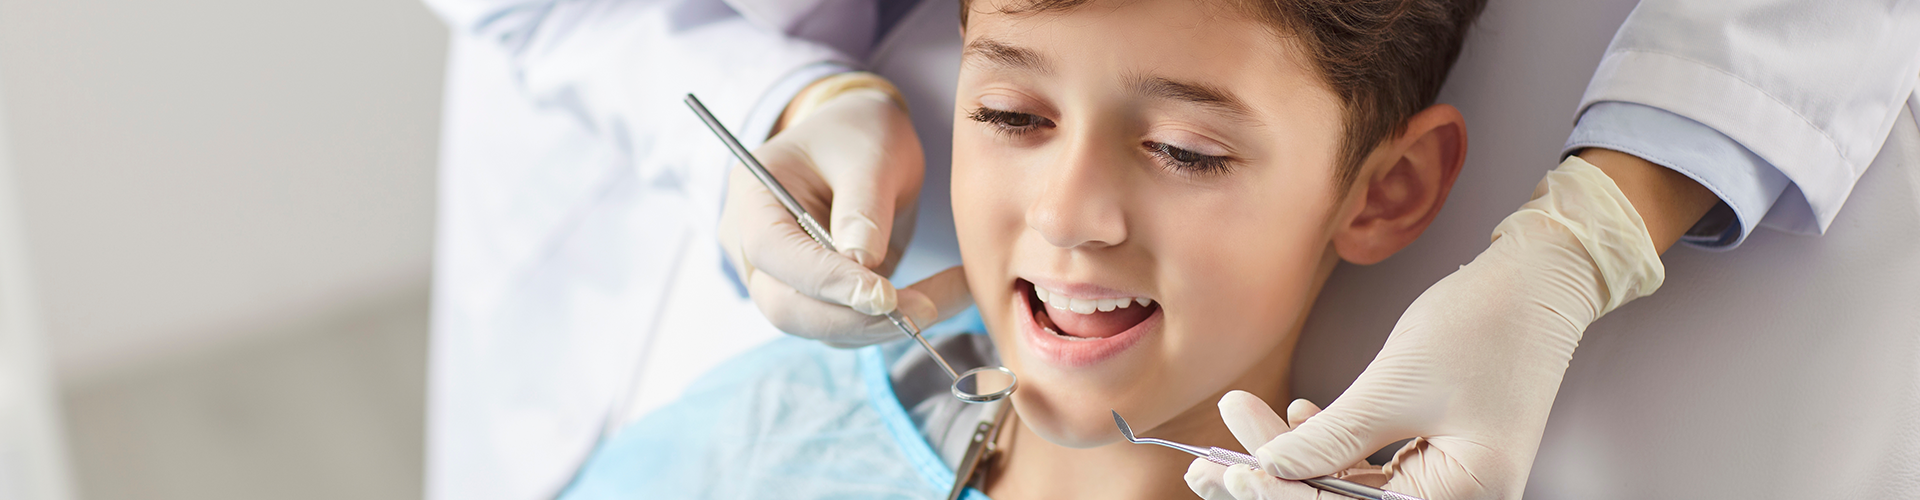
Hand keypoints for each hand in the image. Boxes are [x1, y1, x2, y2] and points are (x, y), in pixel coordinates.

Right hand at [718, 81, 970, 346]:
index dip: (826, 280)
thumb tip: (863, 265)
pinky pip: (847, 324)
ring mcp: (781, 278)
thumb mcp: (872, 152)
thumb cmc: (860, 134)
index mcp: (753, 197)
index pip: (774, 251)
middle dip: (855, 318)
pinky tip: (941, 299)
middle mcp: (753, 246)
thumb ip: (865, 204)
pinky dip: (891, 322)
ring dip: (881, 326)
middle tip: (924, 309)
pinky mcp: (817, 296)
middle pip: (786, 305)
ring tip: (946, 298)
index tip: (885, 295)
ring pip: (819, 326)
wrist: (862, 141)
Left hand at [1248, 157, 1666, 498]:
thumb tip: (1269, 469)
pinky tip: (1296, 415)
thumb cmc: (1485, 324)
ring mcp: (1448, 481)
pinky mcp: (1436, 456)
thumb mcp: (1396, 384)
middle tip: (1206, 462)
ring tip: (1238, 415)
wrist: (1538, 282)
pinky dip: (1328, 443)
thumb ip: (1332, 437)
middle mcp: (1458, 499)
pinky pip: (1368, 466)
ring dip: (1291, 456)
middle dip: (1275, 484)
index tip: (1228, 471)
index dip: (1282, 496)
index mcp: (1463, 495)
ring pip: (1347, 487)